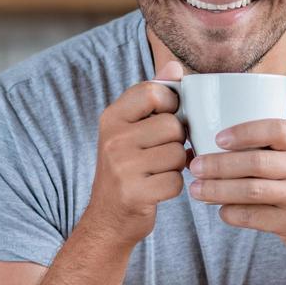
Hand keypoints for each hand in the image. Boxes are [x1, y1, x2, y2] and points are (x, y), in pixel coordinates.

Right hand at [82, 60, 187, 246]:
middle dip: (177, 141)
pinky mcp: (135, 194)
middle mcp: (112, 139)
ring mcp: (122, 167)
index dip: (171, 104)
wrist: (107, 219)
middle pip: (173, 126)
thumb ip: (153, 96)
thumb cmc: (127, 167)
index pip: (154, 92)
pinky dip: (174, 187)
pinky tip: (158, 188)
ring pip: (178, 154)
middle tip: (163, 152)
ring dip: (177, 165)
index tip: (167, 118)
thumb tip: (176, 66)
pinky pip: (176, 181)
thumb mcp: (131, 128)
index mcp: (112, 117)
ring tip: (159, 170)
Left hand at [186, 119, 285, 252]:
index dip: (245, 132)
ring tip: (196, 190)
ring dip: (218, 190)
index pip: (276, 130)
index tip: (217, 138)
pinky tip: (220, 210)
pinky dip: (231, 213)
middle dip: (220, 165)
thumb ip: (262, 147)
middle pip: (256, 163)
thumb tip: (201, 145)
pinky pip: (255, 217)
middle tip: (195, 167)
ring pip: (252, 191)